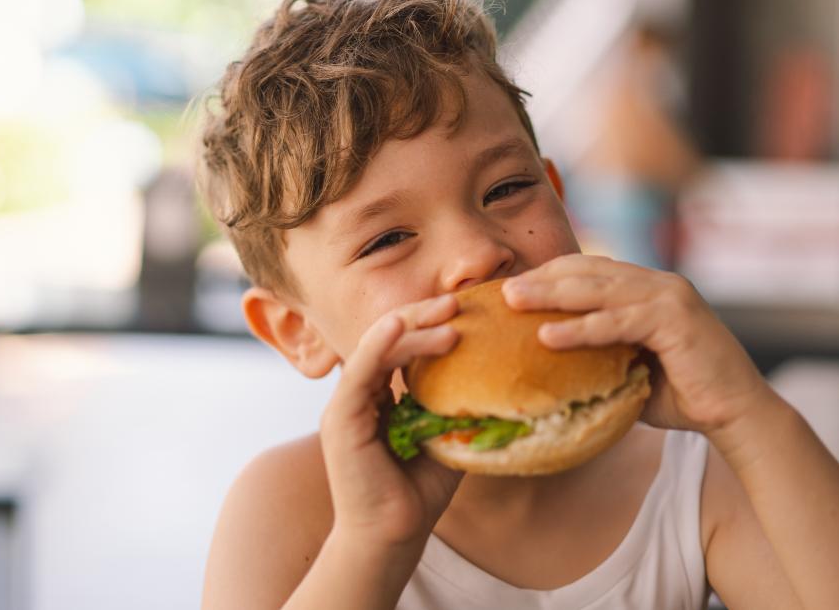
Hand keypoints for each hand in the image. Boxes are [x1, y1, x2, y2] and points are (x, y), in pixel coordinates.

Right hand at [320, 294, 463, 552]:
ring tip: (448, 316)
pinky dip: (377, 345)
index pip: (401, 345)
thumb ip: (458, 408)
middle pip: (387, 338)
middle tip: (457, 300)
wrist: (392, 538)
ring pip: (375, 348)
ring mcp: (345, 406)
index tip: (464, 309)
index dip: (429, 323)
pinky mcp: (339, 420)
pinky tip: (397, 326)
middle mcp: (359, 395)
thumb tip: (499, 380)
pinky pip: (357, 372)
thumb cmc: (419, 494)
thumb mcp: (447, 438)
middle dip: (421, 315)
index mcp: (379, 396)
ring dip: (411, 327)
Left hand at [501, 254, 772, 434]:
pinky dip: (581, 327)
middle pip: (589, 272)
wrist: (735, 414)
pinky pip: (617, 322)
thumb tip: (550, 367)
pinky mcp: (675, 320)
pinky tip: (547, 334)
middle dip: (543, 278)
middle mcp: (659, 284)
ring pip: (599, 290)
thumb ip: (601, 357)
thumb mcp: (632, 369)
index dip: (552, 275)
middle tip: (503, 288)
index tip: (514, 287)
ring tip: (513, 300)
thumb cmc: (682, 396)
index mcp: (649, 289)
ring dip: (552, 294)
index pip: (591, 270)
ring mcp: (669, 297)